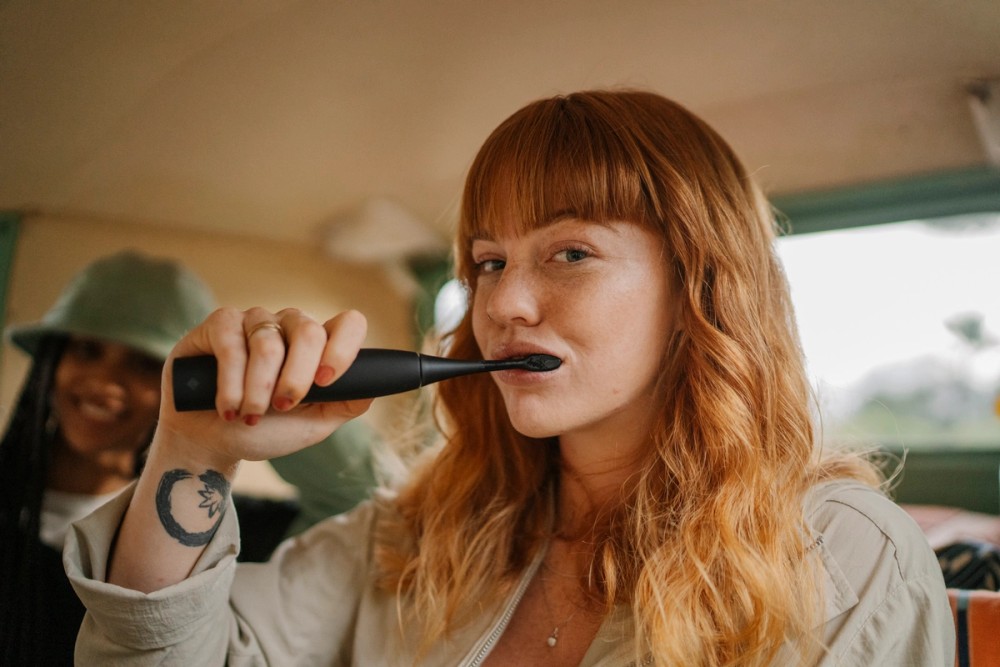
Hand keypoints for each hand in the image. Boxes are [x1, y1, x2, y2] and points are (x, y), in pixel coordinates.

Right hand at [156, 307, 372, 465]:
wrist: (212, 444)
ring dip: (257, 392)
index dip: (344, 348)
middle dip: (296, 379)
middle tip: (282, 407)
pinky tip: (226, 406)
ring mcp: (255, 321)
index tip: (327, 382)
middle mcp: (289, 326)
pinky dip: (230, 385)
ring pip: (268, 345)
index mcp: (318, 346)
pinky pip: (231, 345)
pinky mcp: (219, 324)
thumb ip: (346, 402)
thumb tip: (376, 386)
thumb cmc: (265, 431)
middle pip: (308, 332)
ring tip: (247, 416)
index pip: (349, 324)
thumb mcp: (314, 423)